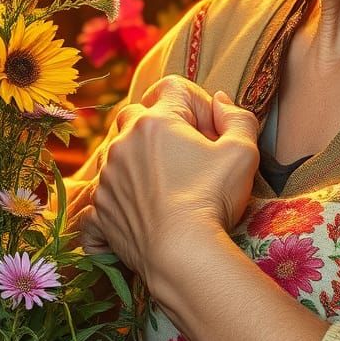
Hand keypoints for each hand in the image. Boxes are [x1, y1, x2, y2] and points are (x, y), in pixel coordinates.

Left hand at [75, 78, 259, 278]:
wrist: (181, 253)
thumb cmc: (213, 198)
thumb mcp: (243, 152)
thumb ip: (237, 117)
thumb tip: (220, 100)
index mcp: (157, 121)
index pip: (173, 87)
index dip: (196, 103)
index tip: (210, 132)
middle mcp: (124, 142)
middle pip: (135, 115)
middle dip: (159, 127)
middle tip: (186, 156)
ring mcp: (107, 177)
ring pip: (115, 155)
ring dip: (134, 162)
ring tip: (165, 187)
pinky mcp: (99, 210)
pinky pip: (96, 200)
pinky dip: (109, 206)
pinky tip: (127, 216)